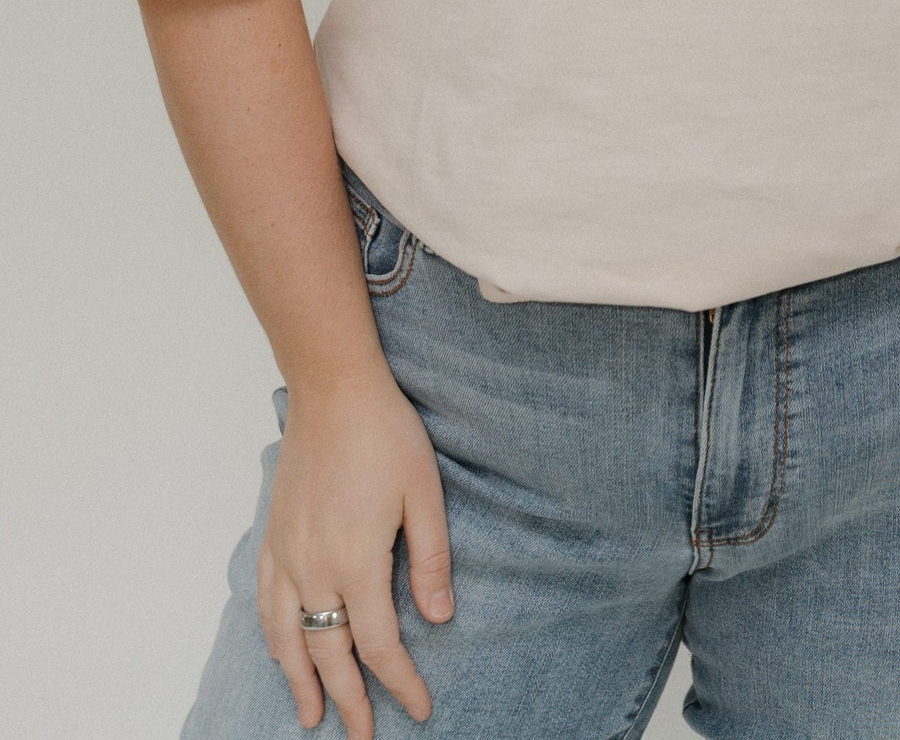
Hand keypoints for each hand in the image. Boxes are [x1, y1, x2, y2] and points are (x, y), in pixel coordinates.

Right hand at [258, 367, 453, 737]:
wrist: (333, 389)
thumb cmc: (385, 433)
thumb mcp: (424, 493)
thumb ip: (430, 560)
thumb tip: (439, 618)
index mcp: (357, 561)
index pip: (378, 645)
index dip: (399, 682)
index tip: (420, 707)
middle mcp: (314, 567)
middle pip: (329, 653)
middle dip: (348, 701)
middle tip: (363, 738)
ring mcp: (287, 553)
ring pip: (287, 637)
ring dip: (298, 681)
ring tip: (310, 717)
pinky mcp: (273, 535)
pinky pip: (265, 602)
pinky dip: (273, 637)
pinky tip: (280, 649)